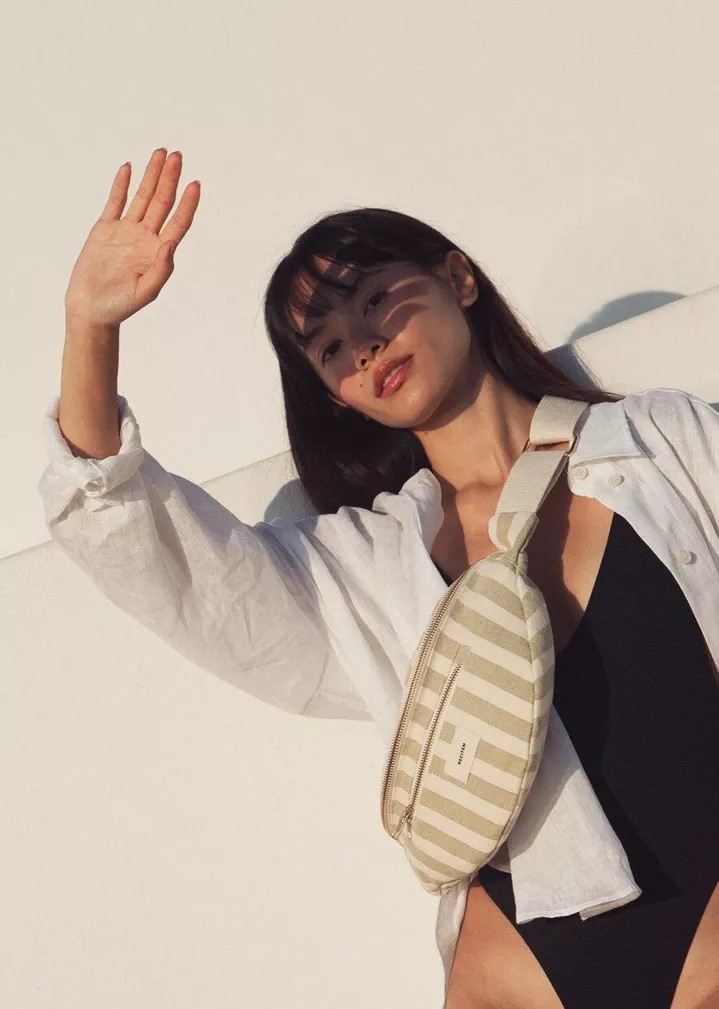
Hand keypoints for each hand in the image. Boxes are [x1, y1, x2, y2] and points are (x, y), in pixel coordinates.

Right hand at [64, 148, 200, 325]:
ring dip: (151, 176)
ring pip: (141, 197)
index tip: (195, 184)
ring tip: (161, 153)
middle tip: (178, 156)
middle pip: (161, 202)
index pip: (178, 222)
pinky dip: (121, 185)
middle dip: (170, 179)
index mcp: (158, 252)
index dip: (187, 204)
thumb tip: (170, 245)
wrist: (91, 309)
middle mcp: (145, 238)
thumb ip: (161, 270)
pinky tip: (129, 168)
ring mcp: (126, 231)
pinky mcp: (105, 229)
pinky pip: (115, 202)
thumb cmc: (121, 306)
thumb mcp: (146, 292)